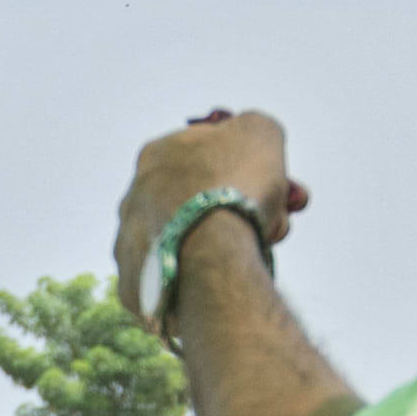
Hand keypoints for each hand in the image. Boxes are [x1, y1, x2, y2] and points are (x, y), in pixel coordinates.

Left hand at [112, 110, 304, 321]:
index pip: (212, 155)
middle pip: (206, 200)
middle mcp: (135, 198)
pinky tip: (232, 275)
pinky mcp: (137, 288)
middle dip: (249, 207)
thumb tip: (250, 136)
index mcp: (157, 155)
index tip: (283, 188)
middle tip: (281, 219)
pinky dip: (211, 275)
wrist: (211, 255)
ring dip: (235, 240)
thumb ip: (254, 127)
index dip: (253, 169)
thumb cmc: (235, 185)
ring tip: (262, 248)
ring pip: (198, 241)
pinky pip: (184, 278)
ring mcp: (132, 245)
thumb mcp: (259, 132)